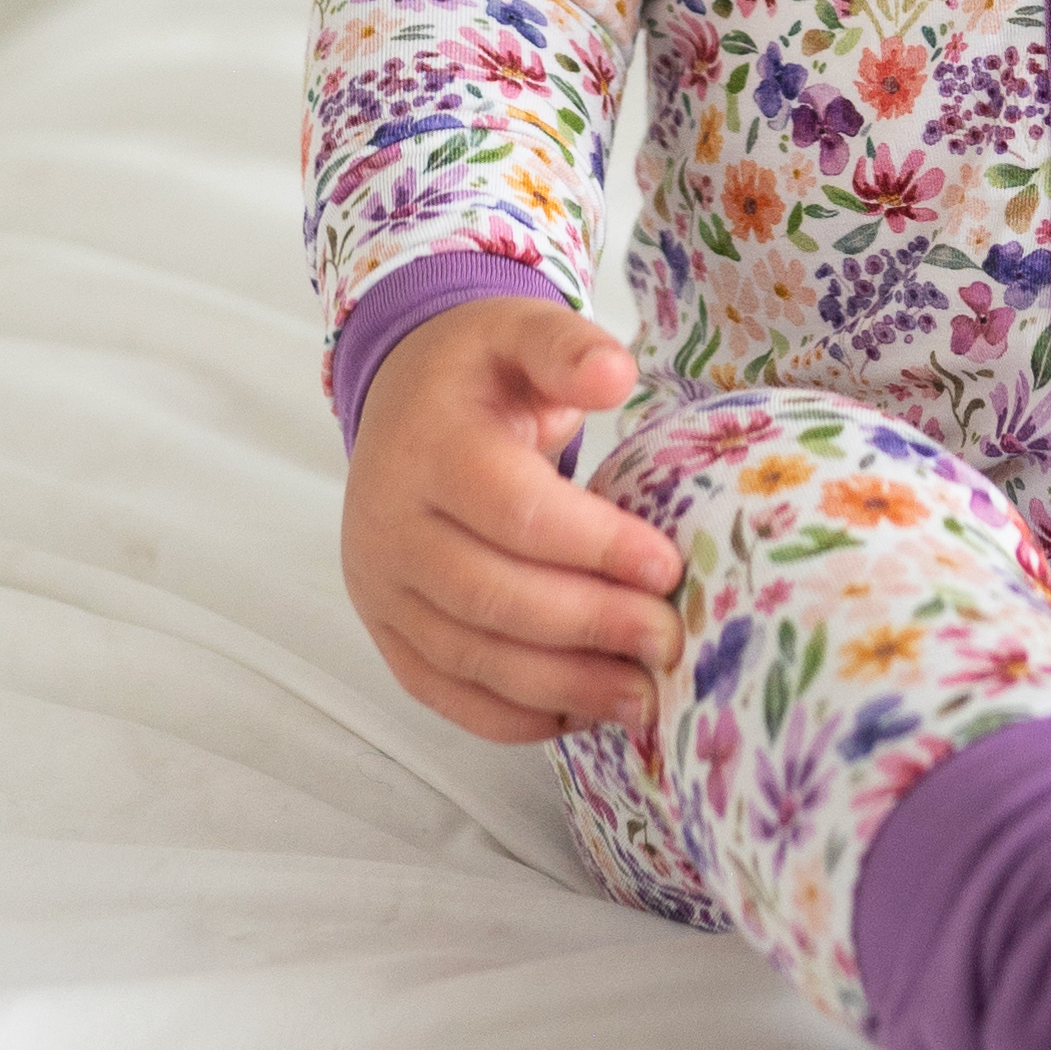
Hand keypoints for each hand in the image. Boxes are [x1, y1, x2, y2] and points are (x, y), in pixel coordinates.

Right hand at [340, 296, 682, 741]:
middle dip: (590, 626)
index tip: (669, 568)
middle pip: (492, 596)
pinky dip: (515, 717)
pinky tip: (585, 713)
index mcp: (426, 448)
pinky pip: (446, 692)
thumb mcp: (522, 332)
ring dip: (563, 686)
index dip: (595, 545)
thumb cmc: (481, 371)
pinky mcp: (387, 633)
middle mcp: (388, 526)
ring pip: (470, 657)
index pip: (513, 511)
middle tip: (670, 640)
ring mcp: (380, 588)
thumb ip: (569, 349)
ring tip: (644, 696)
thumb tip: (616, 374)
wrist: (403, 401)